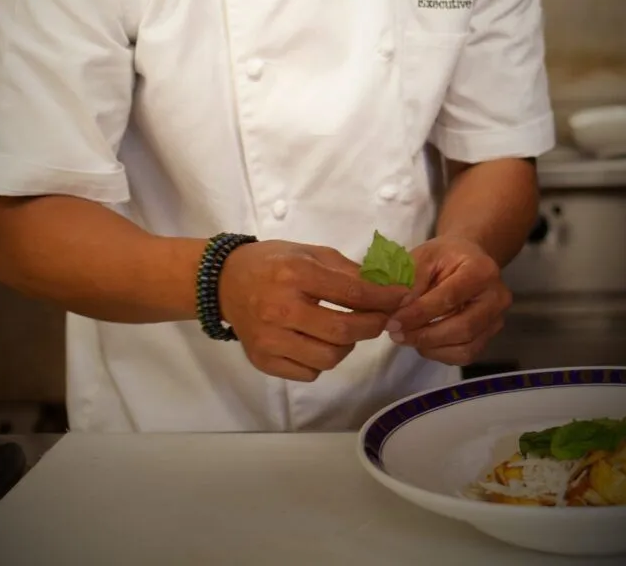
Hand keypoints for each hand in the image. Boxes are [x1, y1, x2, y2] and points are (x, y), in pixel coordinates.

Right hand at [219, 240, 408, 382]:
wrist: (224, 282)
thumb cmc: (272, 263)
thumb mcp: (308, 253)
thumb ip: (346, 270)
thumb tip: (385, 286)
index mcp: (295, 275)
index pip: (352, 293)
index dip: (383, 298)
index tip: (401, 298)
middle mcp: (281, 308)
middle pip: (343, 331)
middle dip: (372, 326)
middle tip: (381, 320)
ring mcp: (270, 339)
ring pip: (328, 358)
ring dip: (346, 346)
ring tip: (344, 330)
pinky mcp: (263, 360)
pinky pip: (308, 372)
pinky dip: (321, 361)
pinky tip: (317, 342)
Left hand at [386, 236, 511, 365]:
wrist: (467, 258)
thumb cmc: (443, 256)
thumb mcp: (424, 256)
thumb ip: (412, 281)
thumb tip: (396, 310)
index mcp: (482, 271)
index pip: (450, 298)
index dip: (420, 313)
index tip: (393, 321)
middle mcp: (497, 297)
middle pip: (463, 328)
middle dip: (425, 335)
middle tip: (396, 334)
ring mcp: (497, 318)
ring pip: (466, 347)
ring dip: (431, 347)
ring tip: (406, 338)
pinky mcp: (491, 335)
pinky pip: (466, 355)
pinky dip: (440, 354)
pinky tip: (422, 342)